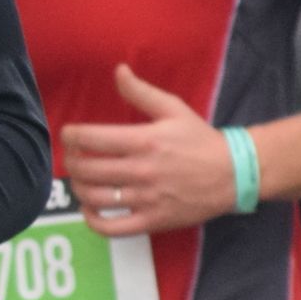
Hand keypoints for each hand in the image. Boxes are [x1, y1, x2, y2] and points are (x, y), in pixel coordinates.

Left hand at [57, 64, 239, 237]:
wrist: (233, 174)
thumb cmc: (200, 140)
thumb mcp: (173, 109)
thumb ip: (141, 92)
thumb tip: (118, 71)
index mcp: (144, 141)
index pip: (91, 139)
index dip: (70, 136)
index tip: (67, 135)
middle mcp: (142, 171)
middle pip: (86, 169)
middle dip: (70, 162)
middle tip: (71, 157)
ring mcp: (146, 199)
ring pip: (94, 198)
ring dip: (77, 188)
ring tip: (79, 180)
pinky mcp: (152, 221)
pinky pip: (111, 228)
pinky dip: (92, 220)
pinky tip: (90, 208)